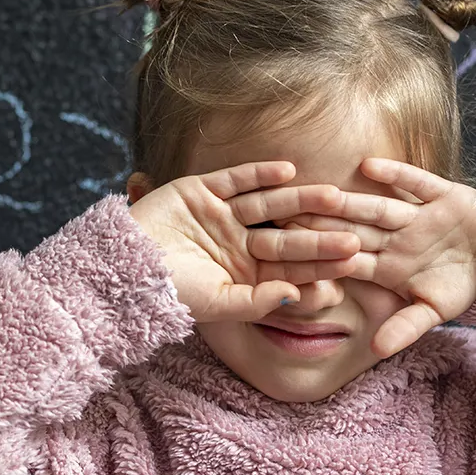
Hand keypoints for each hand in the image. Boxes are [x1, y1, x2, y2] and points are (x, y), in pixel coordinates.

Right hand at [128, 161, 363, 322]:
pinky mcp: (201, 190)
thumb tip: (296, 295)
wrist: (120, 269)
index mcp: (245, 274)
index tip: (352, 263)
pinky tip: (287, 170)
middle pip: (285, 237)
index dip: (320, 266)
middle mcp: (238, 243)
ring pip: (268, 205)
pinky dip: (259, 174)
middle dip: (318, 235)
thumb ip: (257, 302)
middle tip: (354, 231)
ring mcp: (221, 216)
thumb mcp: (216, 304)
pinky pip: (236, 180)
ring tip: (332, 196)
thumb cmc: (168, 293)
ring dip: (299, 200)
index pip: (290, 269)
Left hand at [272, 158, 475, 357]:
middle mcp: (395, 238)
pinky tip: (368, 166)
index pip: (347, 261)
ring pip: (377, 208)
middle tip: (287, 216)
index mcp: (386, 265)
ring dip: (352, 202)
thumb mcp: (433, 310)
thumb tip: (376, 351)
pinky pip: (415, 184)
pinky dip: (395, 175)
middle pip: (354, 230)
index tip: (288, 257)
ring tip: (323, 193)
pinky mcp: (441, 194)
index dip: (321, 259)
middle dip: (324, 225)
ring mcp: (415, 216)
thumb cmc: (461, 286)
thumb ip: (404, 328)